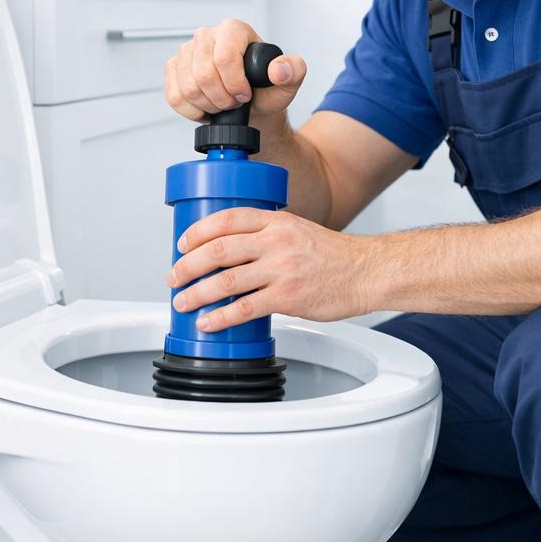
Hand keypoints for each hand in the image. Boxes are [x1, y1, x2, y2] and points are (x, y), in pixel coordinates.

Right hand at [164, 18, 306, 121]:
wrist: (248, 106)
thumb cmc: (266, 91)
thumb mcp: (288, 82)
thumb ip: (293, 71)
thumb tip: (279, 70)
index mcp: (234, 30)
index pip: (224, 56)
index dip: (234, 84)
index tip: (245, 96)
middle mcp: (207, 35)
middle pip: (203, 74)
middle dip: (222, 98)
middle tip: (234, 104)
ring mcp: (187, 51)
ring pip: (188, 87)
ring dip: (208, 105)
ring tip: (222, 105)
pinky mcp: (173, 68)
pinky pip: (174, 95)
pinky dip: (191, 110)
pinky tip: (205, 108)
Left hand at [166, 208, 371, 331]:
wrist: (366, 272)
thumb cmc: (334, 254)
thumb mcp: (298, 229)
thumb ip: (267, 235)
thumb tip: (231, 251)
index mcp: (276, 221)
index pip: (226, 219)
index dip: (197, 231)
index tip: (182, 244)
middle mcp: (276, 242)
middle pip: (218, 250)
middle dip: (188, 265)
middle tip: (175, 276)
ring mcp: (281, 270)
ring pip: (225, 281)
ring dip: (197, 293)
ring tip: (183, 301)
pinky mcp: (287, 298)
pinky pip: (244, 309)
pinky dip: (220, 317)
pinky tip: (209, 322)